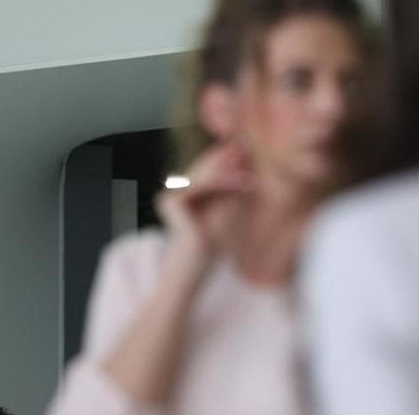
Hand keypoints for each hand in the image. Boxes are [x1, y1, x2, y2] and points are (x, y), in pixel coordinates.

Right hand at [157, 142, 251, 272]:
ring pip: (204, 176)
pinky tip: (244, 183)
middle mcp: (174, 193)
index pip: (206, 171)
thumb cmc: (210, 247)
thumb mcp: (226, 210)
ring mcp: (169, 196)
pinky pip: (202, 186)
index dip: (225, 159)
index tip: (247, 150)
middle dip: (227, 159)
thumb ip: (230, 188)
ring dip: (229, 172)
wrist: (193, 271)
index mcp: (184, 195)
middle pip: (203, 169)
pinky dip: (224, 183)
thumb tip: (243, 160)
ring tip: (249, 169)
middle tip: (246, 148)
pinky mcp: (170, 201)